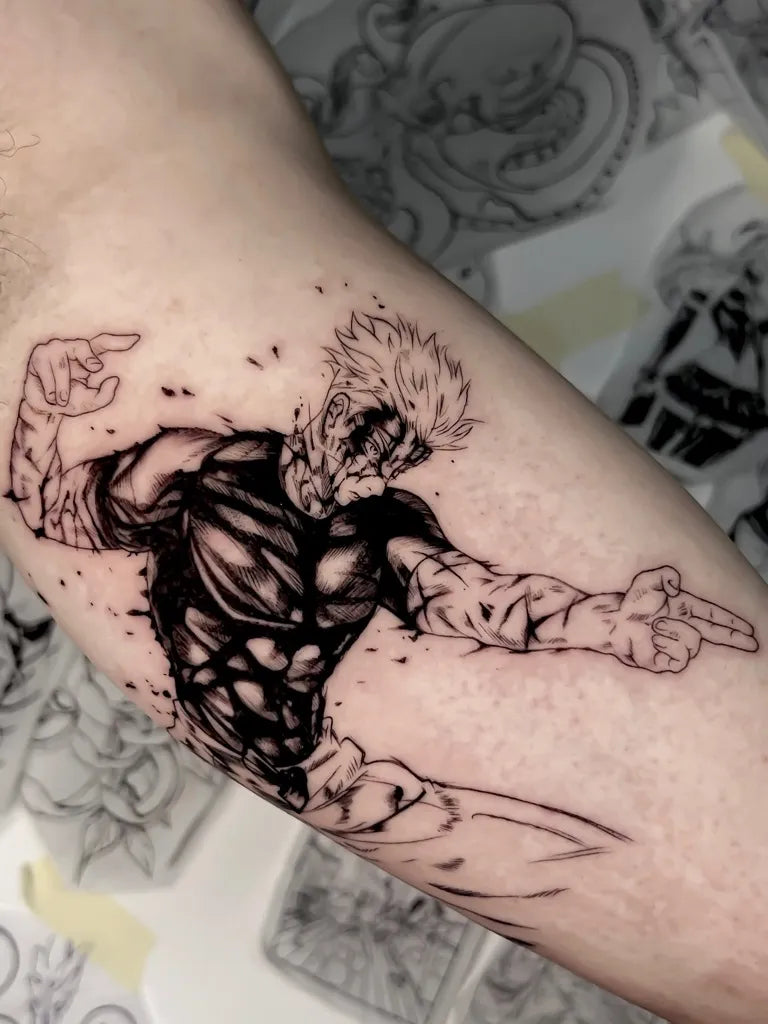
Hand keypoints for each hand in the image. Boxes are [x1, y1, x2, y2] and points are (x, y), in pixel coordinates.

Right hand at [23, 333, 140, 415]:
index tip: (136, 339)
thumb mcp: (91, 402)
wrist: (44, 409)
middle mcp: (71, 348)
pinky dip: (51, 387)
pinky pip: (47, 370)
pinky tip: (52, 397)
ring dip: (63, 386)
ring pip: (62, 363)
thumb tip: (114, 379)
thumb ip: (105, 395)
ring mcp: (54, 349)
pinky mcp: (38, 356)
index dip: (118, 341)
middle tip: (96, 368)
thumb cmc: (69, 401)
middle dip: (88, 356)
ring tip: (62, 400)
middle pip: (83, 345)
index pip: (103, 343)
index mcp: (87, 356)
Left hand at [610, 566, 757, 672]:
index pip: (715, 617)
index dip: (734, 624)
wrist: (614, 622)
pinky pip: (679, 659)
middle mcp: (685, 629)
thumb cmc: (632, 602)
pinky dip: (667, 645)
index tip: (750, 631)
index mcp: (687, 610)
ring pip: (693, 644)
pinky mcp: (665, 663)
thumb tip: (676, 591)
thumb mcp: (647, 580)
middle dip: (736, 639)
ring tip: (655, 626)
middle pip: (717, 635)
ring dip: (674, 632)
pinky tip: (654, 639)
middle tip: (753, 643)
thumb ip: (665, 575)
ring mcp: (676, 647)